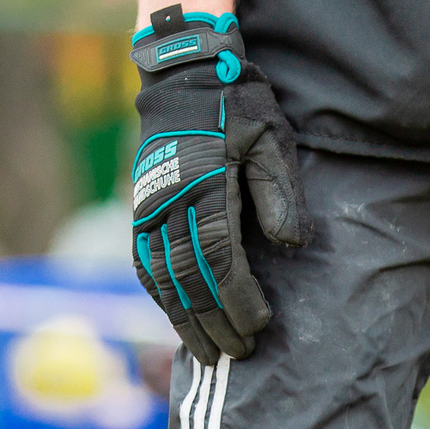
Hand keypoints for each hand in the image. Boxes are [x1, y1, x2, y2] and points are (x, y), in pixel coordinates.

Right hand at [129, 10, 312, 363]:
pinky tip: (180, 321)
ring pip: (161, 278)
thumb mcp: (269, 136)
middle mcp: (167, 202)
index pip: (218, 255)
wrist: (182, 75)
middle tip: (241, 352)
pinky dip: (162, 298)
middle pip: (187, 276)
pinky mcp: (139, 211)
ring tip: (210, 353)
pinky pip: (145, 265)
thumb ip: (279, 190)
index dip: (237, 296)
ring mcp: (147, 208)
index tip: (259, 324)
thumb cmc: (235, 106)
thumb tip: (290, 243)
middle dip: (214, 320)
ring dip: (185, 320)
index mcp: (203, 184)